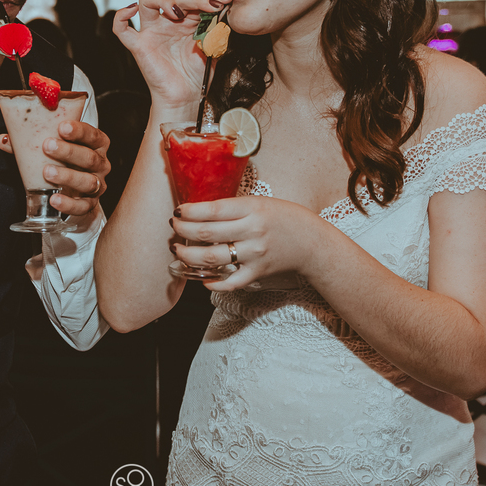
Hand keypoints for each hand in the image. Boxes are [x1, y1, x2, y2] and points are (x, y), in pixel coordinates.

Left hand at [0, 119, 110, 217]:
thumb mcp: (51, 150)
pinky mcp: (91, 204)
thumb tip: (3, 139)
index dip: (79, 130)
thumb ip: (30, 143)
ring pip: (88, 182)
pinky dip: (68, 204)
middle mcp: (101, 164)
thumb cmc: (64, 162)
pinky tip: (54, 198)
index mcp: (95, 145)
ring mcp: (98, 185)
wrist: (75, 192)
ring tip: (47, 172)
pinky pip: (82, 206)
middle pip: (90, 158)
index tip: (62, 126)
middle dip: (69, 151)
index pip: (93, 135)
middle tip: (48, 146)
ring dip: (68, 176)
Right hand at [112, 0, 232, 110]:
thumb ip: (217, 31)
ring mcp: (152, 32)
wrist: (186, 98)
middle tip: (212, 5)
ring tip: (179, 12)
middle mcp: (168, 23)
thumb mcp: (214, 49)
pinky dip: (121, 16)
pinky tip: (132, 10)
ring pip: (147, 1)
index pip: (194, 0)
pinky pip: (121, 29)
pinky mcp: (139, 46)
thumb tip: (222, 13)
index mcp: (187, 21)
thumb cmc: (197, 76)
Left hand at [170, 196, 326, 290]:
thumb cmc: (285, 218)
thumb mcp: (260, 202)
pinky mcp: (257, 273)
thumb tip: (200, 211)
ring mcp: (253, 254)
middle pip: (206, 233)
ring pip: (211, 258)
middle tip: (173, 229)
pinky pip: (229, 282)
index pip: (212, 210)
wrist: (312, 242)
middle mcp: (251, 231)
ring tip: (178, 251)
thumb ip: (234, 208)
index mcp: (251, 209)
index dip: (189, 211)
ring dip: (189, 256)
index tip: (177, 211)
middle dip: (183, 231)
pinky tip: (202, 278)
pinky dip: (212, 283)